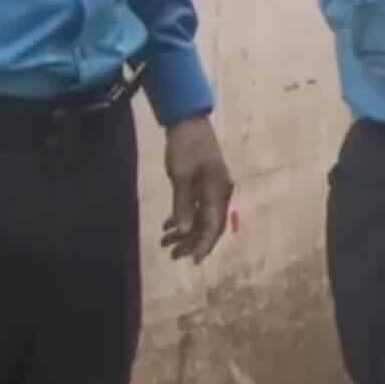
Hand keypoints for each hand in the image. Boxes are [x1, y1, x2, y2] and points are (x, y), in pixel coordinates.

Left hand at [161, 115, 235, 263]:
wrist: (188, 122)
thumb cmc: (185, 147)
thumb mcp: (181, 176)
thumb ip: (183, 204)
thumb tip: (186, 230)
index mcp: (218, 192)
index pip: (214, 226)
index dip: (204, 245)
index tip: (193, 261)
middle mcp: (219, 193)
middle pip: (208, 225)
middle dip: (191, 242)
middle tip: (172, 255)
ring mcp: (212, 188)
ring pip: (201, 217)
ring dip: (185, 231)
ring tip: (165, 243)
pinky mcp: (204, 183)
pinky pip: (196, 207)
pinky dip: (183, 217)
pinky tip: (168, 225)